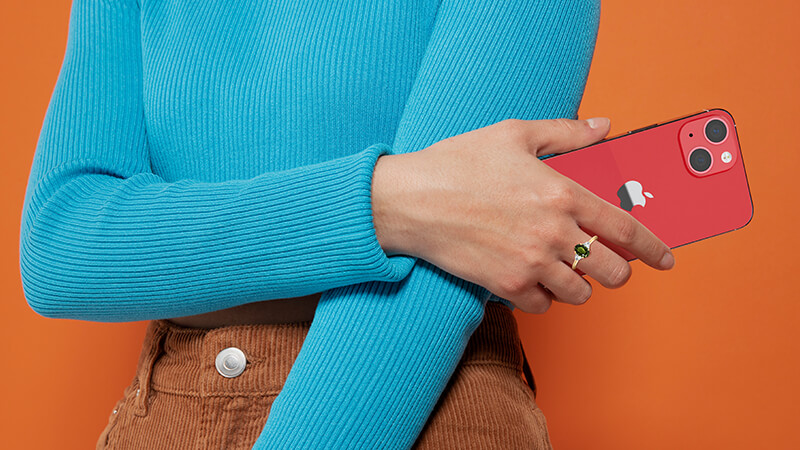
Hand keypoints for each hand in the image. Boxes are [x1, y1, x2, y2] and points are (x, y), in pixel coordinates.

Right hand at [372, 117, 674, 312]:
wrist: (410, 200)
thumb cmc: (458, 163)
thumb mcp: (514, 133)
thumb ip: (566, 132)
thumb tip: (604, 126)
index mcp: (563, 193)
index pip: (627, 228)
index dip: (654, 247)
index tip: (666, 259)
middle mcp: (553, 232)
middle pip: (611, 271)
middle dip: (617, 271)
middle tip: (606, 265)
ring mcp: (531, 263)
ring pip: (580, 293)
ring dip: (579, 284)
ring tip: (564, 270)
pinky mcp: (506, 285)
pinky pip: (543, 305)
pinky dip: (544, 296)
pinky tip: (532, 279)